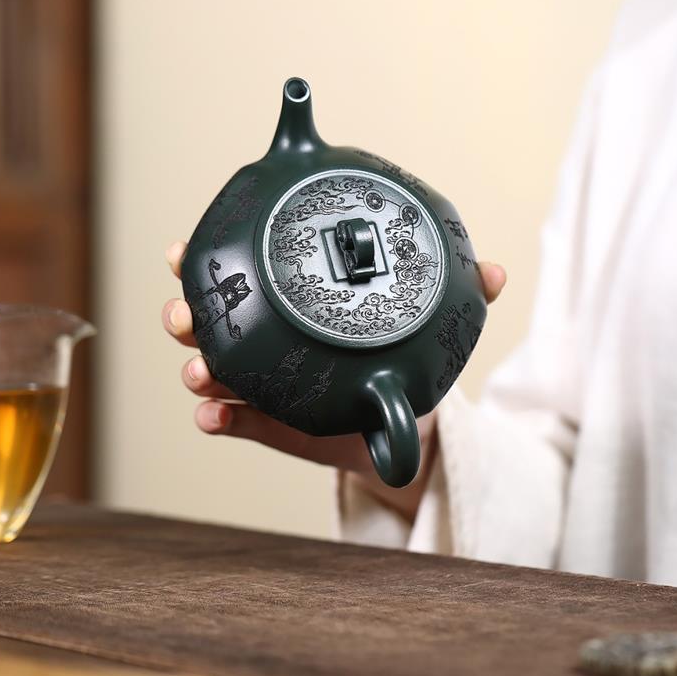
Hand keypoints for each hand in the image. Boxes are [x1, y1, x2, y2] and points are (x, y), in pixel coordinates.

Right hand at [163, 240, 505, 521]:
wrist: (402, 417)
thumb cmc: (397, 353)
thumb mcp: (421, 321)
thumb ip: (456, 296)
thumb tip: (494, 272)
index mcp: (289, 303)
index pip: (239, 273)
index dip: (203, 260)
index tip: (181, 251)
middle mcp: (267, 338)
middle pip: (209, 321)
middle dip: (186, 314)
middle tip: (182, 314)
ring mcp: (263, 383)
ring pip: (213, 370)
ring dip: (198, 367)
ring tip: (200, 371)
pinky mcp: (271, 424)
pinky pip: (235, 422)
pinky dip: (220, 418)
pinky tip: (212, 416)